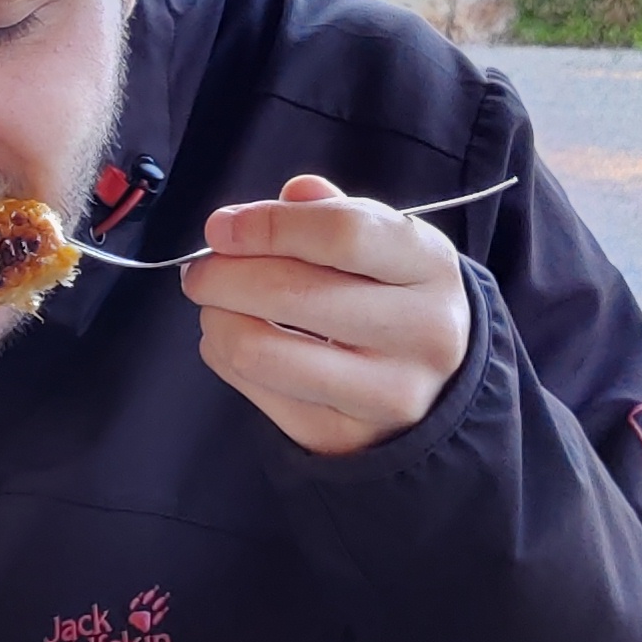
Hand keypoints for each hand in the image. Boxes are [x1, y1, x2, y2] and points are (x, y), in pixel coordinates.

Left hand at [183, 173, 473, 458]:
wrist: (440, 383)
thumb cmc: (396, 295)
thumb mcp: (384, 242)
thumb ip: (329, 214)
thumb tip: (270, 205)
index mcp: (430, 267)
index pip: (342, 234)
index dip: (267, 226)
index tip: (220, 228)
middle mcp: (421, 333)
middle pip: (292, 293)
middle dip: (223, 275)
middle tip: (200, 270)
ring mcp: (385, 393)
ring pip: (260, 350)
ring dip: (216, 319)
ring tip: (216, 305)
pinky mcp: (343, 436)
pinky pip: (253, 388)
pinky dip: (224, 355)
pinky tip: (235, 338)